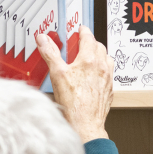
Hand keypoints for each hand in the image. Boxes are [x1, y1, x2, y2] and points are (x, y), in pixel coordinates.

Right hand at [37, 26, 112, 143]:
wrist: (85, 124)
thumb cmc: (73, 103)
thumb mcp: (57, 74)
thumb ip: (50, 53)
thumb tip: (43, 39)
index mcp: (89, 60)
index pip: (88, 37)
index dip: (83, 31)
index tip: (80, 29)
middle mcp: (102, 67)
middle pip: (99, 46)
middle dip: (90, 42)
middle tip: (81, 43)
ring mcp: (107, 78)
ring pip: (107, 59)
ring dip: (99, 55)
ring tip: (89, 58)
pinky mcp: (109, 90)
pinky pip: (109, 73)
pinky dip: (102, 69)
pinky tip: (94, 76)